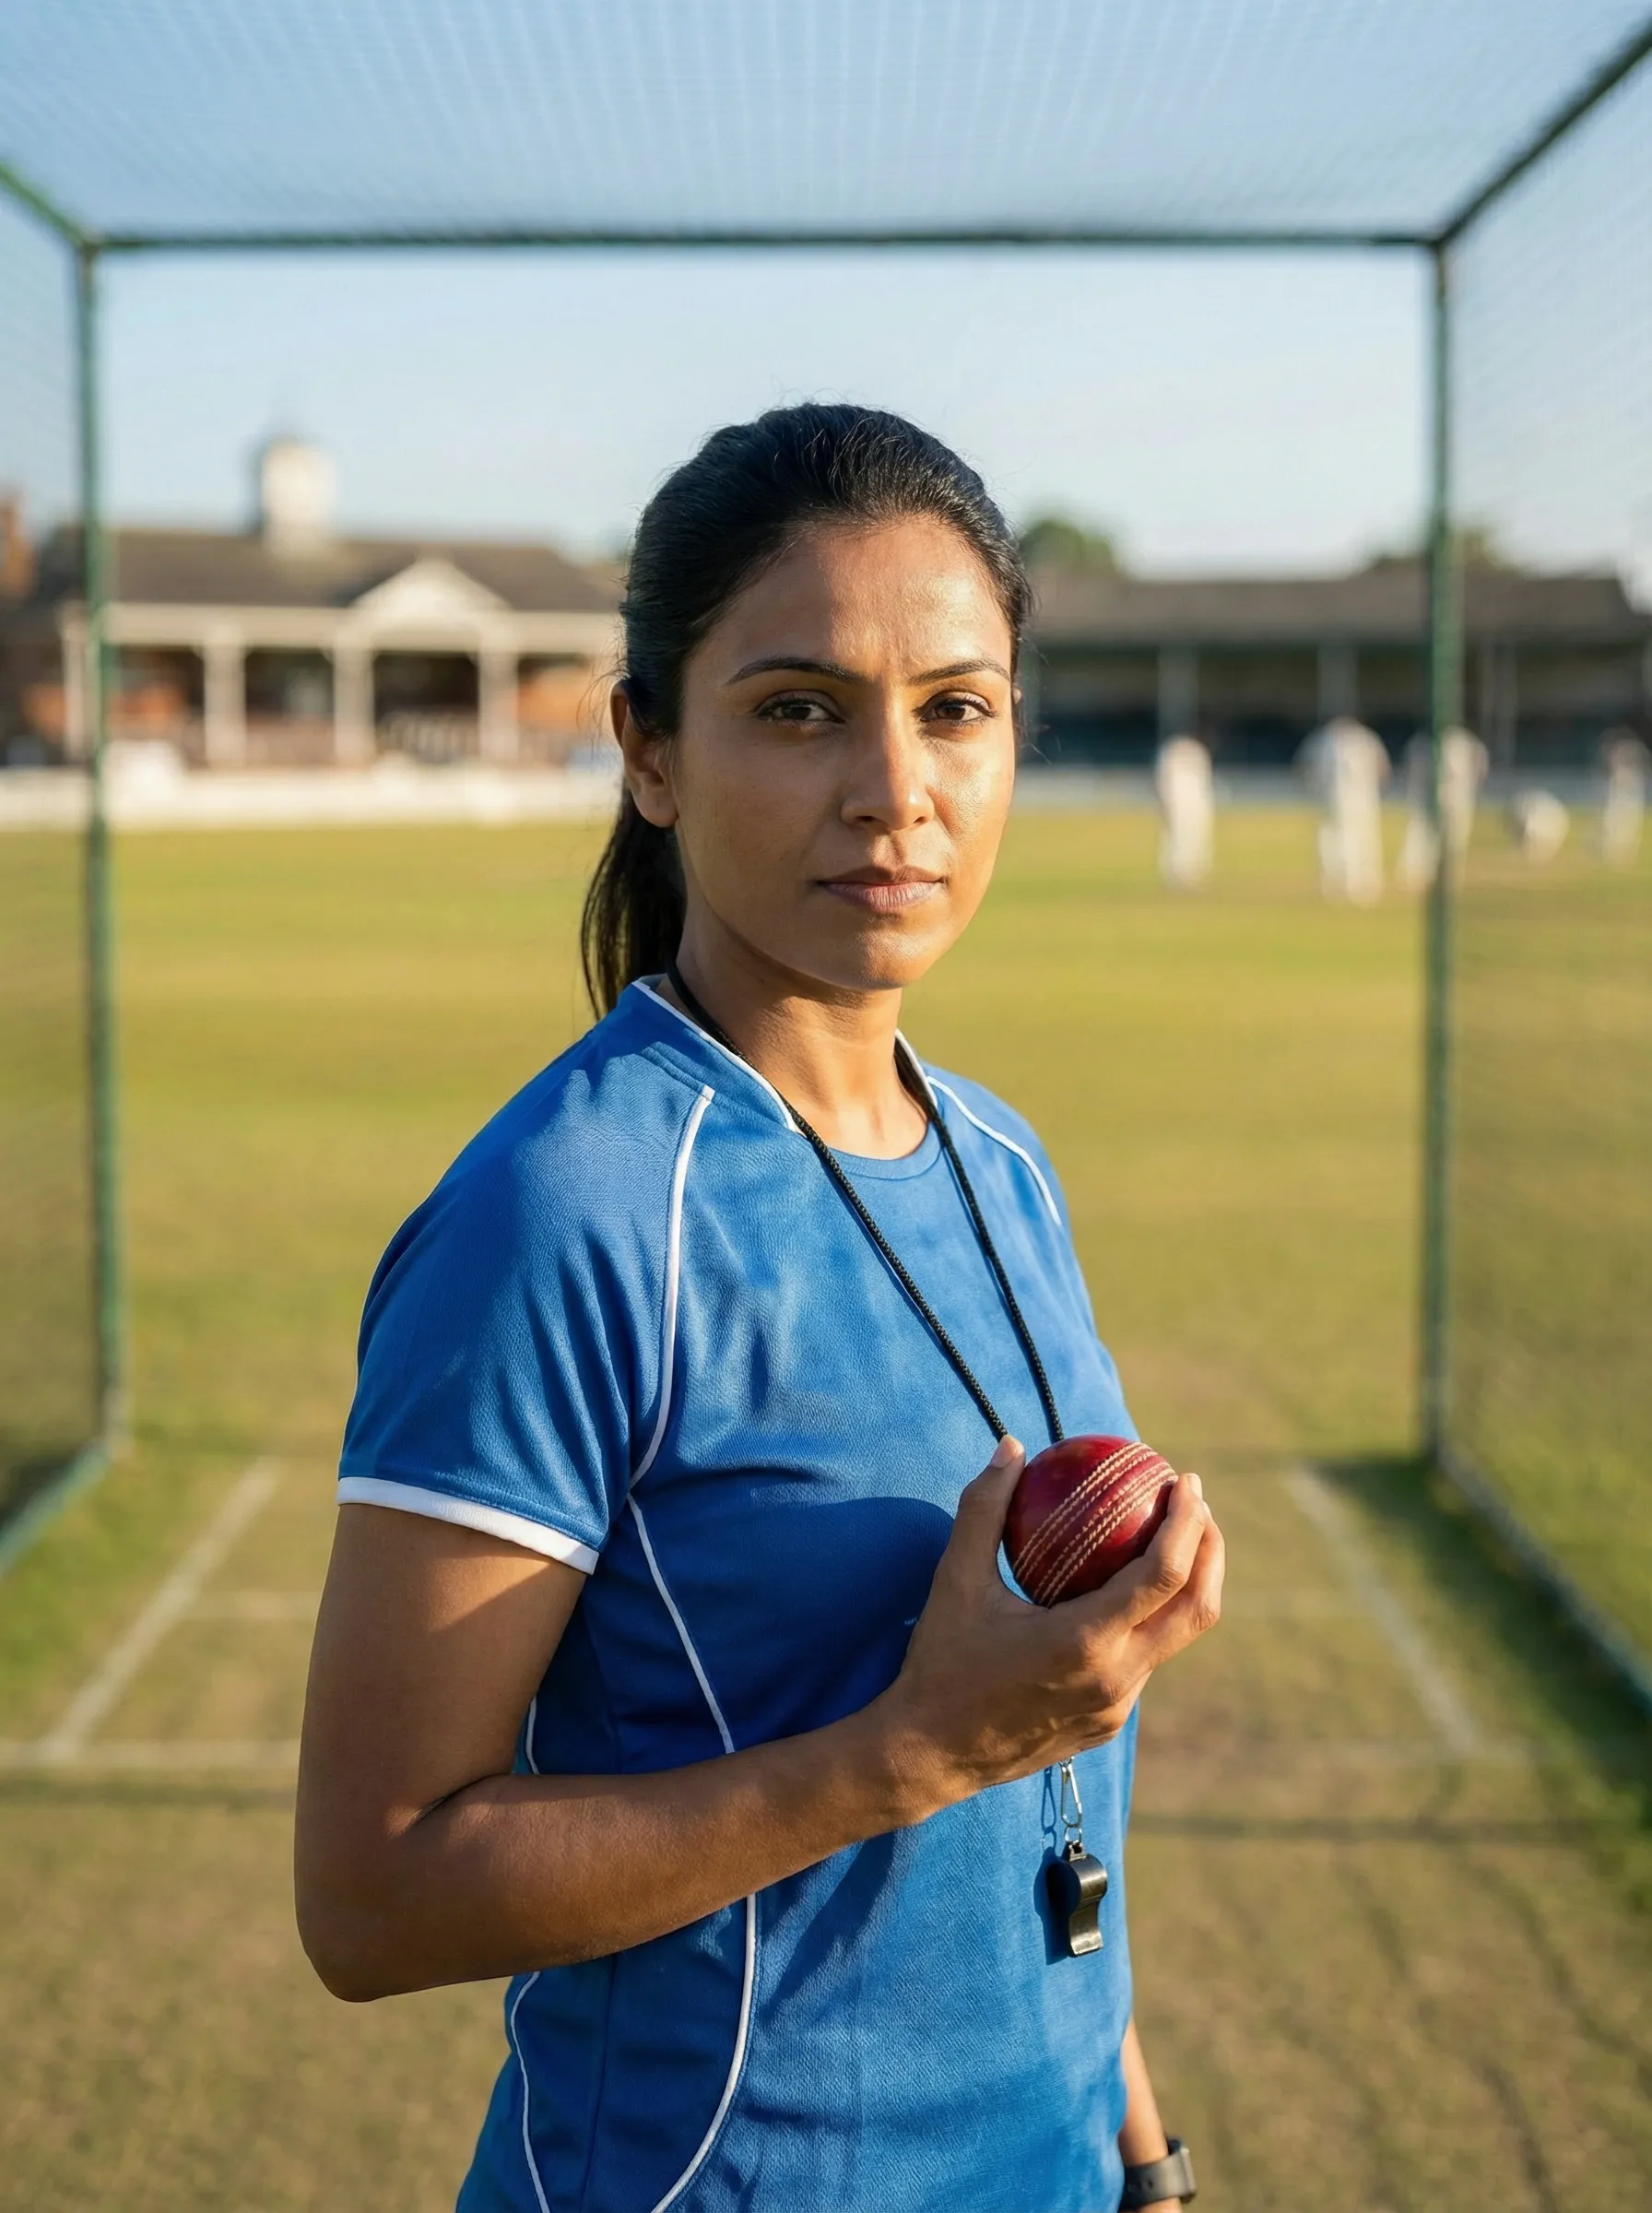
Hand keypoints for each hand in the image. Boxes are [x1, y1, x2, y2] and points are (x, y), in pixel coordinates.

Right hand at [874, 1437, 1222, 1815]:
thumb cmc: (942, 1662)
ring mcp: (1117, 1707)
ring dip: (1185, 1586)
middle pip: (1197, 1609)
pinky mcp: (1109, 1724)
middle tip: (1194, 1502)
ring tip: (1170, 1538)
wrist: (931, 1755)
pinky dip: (1150, 1619)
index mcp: (1086, 1641)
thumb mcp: (957, 1580)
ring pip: (1176, 1640)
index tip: (1185, 1480)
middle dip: (1210, 1549)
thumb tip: (1011, 1446)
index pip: (1164, 1574)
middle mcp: (1116, 1679)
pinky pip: (1145, 1663)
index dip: (1187, 1522)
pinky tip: (1124, 1592)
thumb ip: (985, 1509)